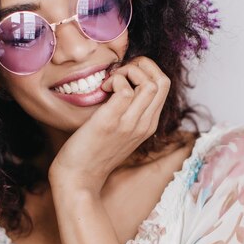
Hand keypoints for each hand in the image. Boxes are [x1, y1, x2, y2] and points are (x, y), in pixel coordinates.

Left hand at [48, 56, 170, 194]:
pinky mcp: (110, 123)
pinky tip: (102, 89)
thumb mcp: (121, 132)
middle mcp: (145, 124)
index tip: (125, 75)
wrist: (79, 178)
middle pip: (163, 81)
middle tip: (119, 73)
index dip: (146, 70)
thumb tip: (123, 84)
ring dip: (128, 72)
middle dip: (142, 65)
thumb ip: (129, 112)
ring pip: (150, 83)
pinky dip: (115, 81)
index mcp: (149, 124)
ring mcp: (129, 124)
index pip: (164, 85)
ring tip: (110, 82)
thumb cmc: (94, 152)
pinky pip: (125, 90)